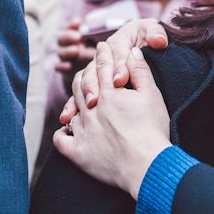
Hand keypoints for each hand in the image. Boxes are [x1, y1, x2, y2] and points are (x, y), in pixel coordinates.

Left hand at [53, 43, 171, 199]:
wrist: (147, 166)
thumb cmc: (153, 131)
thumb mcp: (152, 95)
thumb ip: (140, 71)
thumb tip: (132, 50)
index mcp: (109, 94)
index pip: (103, 68)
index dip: (104, 55)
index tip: (103, 47)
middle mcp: (91, 110)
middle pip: (82, 85)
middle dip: (87, 74)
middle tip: (90, 70)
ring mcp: (82, 131)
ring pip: (73, 109)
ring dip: (76, 101)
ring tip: (81, 98)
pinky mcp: (78, 153)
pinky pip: (61, 139)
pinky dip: (63, 132)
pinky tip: (68, 128)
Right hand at [59, 18, 168, 123]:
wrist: (146, 47)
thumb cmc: (150, 40)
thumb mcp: (153, 33)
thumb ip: (156, 34)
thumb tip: (159, 41)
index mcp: (118, 41)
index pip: (116, 54)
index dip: (119, 67)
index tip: (121, 80)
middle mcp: (104, 56)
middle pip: (95, 69)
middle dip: (95, 83)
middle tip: (97, 98)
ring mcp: (96, 71)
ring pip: (83, 80)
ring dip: (83, 93)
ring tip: (88, 105)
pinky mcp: (92, 85)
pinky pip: (78, 95)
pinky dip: (72, 106)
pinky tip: (69, 118)